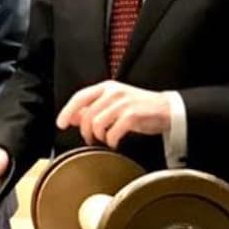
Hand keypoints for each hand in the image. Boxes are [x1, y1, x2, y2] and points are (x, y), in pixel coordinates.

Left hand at [55, 80, 172, 149]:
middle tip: (90, 139)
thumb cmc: (140, 107)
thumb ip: (94, 109)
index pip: (80, 97)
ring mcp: (123, 103)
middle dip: (85, 131)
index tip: (61, 124)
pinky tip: (115, 142)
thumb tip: (73, 117)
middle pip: (87, 114)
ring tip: (105, 139)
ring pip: (97, 124)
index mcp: (107, 87)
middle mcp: (113, 92)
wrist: (167, 109)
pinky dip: (111, 141)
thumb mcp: (114, 104)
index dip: (67, 111)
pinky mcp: (133, 115)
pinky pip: (112, 132)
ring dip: (99, 136)